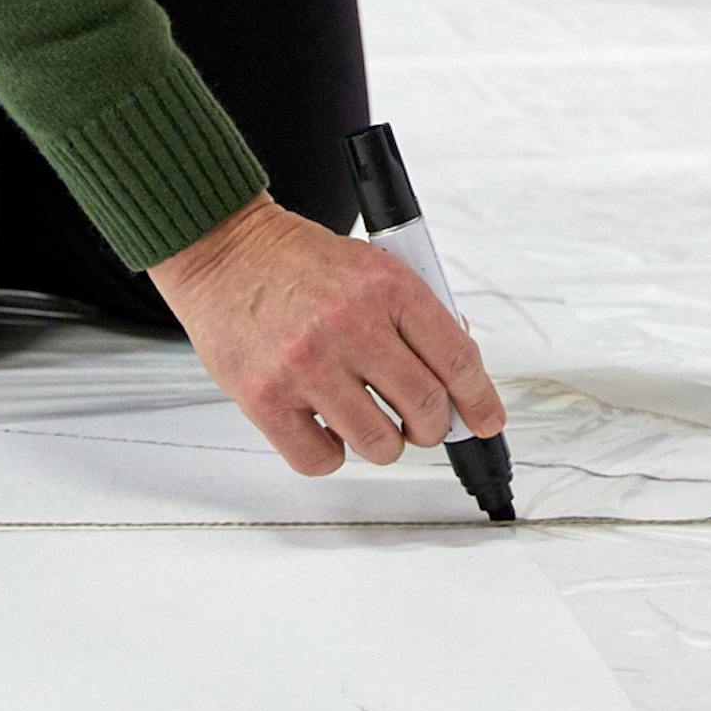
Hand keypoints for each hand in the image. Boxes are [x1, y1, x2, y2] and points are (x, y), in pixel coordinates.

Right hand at [148, 192, 505, 478]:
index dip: (480, 399)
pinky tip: (325, 425)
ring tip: (369, 420)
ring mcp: (306, 365)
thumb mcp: (371, 267)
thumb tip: (458, 378)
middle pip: (425, 407)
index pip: (457, 358)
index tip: (487, 419)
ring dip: (385, 443)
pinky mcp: (265, 399)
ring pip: (379, 443)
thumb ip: (414, 316)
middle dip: (433, 426)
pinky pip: (321, 459)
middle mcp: (350, 324)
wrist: (224, 251)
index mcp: (387, 285)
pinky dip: (332, 452)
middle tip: (423, 423)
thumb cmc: (298, 262)